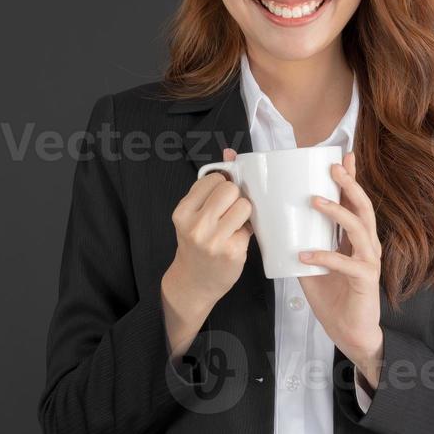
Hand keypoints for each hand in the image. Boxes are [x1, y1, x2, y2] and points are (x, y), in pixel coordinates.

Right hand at [162, 148, 251, 357]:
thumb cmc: (196, 244)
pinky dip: (247, 232)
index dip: (223, 185)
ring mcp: (214, 240)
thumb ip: (209, 185)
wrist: (194, 282)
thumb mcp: (193, 214)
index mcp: (183, 211)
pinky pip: (250, 228)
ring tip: (234, 225)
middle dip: (235, 198)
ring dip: (244, 214)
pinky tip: (236, 240)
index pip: (214, 179)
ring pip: (244, 206)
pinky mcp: (232, 252)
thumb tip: (230, 151)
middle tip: (229, 212)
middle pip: (230, 190)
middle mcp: (196, 225)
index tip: (220, 198)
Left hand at [297, 151, 384, 389]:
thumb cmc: (334, 297)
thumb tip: (276, 228)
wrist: (351, 333)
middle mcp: (367, 245)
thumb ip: (303, 246)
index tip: (343, 155)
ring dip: (337, 213)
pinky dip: (324, 257)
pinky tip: (305, 255)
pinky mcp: (365, 281)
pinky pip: (345, 264)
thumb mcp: (313, 267)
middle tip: (332, 166)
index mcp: (356, 238)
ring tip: (316, 201)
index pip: (355, 202)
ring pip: (359, 229)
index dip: (352, 178)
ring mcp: (369, 262)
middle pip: (363, 207)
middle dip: (349, 184)